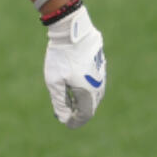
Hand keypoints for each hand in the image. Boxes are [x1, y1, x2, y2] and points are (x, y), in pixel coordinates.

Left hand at [43, 3, 105, 127]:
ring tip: (68, 101)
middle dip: (78, 112)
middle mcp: (98, 85)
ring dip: (81, 101)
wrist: (73, 32)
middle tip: (64, 114)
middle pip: (90, 106)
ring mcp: (101, 75)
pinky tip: (74, 86)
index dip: (75, 122)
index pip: (85, 115)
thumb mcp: (54, 82)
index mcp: (88, 92)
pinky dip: (85, 90)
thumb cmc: (61, 57)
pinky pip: (94, 84)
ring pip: (93, 95)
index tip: (66, 124)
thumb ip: (59, 102)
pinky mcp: (99, 66)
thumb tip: (63, 118)